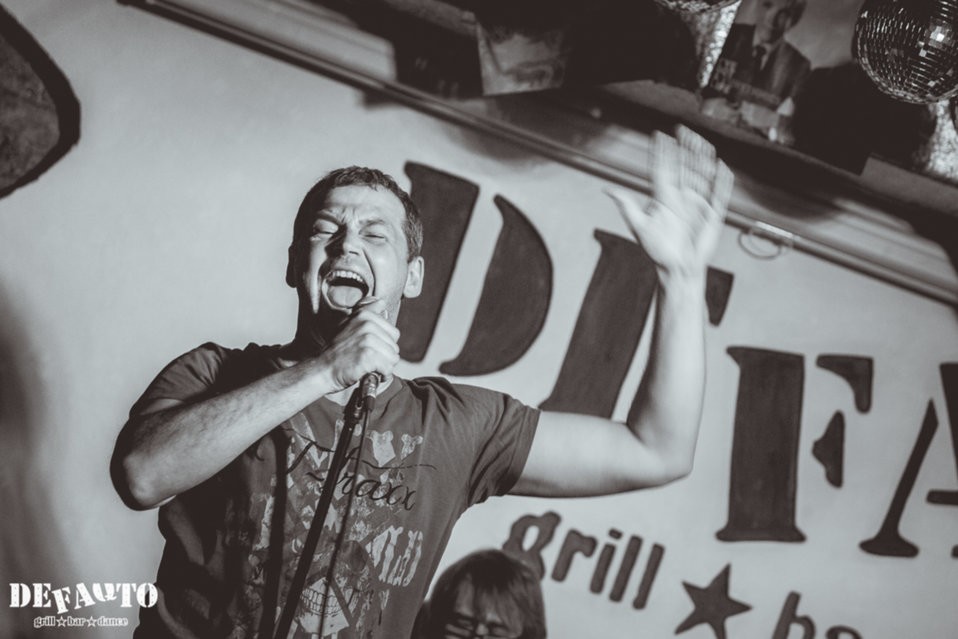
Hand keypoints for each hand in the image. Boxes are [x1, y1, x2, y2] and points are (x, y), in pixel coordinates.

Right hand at [316, 298, 399, 391]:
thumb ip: (366, 312)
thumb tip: (381, 302)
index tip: (370, 348)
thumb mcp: (349, 325)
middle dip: (385, 356)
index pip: (393, 333)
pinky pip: (388, 368)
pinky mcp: (368, 356)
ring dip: (383, 366)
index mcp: (365, 315)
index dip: (384, 344)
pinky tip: (369, 372)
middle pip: (394, 346)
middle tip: (368, 359)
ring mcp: (367, 339)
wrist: (322, 369)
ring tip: (368, 366)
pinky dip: (381, 374)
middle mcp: (367, 324)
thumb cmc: (337, 351)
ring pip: (393, 358)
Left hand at [607, 126, 732, 281]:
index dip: (662, 152)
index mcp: (664, 198)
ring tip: (699, 140)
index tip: (660, 135)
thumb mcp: (638, 226)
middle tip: (681, 129)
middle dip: (683, 148)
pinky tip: (721, 166)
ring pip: (701, 175)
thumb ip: (626, 205)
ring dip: (701, 158)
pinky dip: (722, 181)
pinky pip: (719, 194)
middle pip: (684, 167)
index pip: (664, 169)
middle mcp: (681, 197)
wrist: (677, 268)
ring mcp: (698, 204)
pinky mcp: (712, 214)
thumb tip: (607, 189)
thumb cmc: (657, 250)